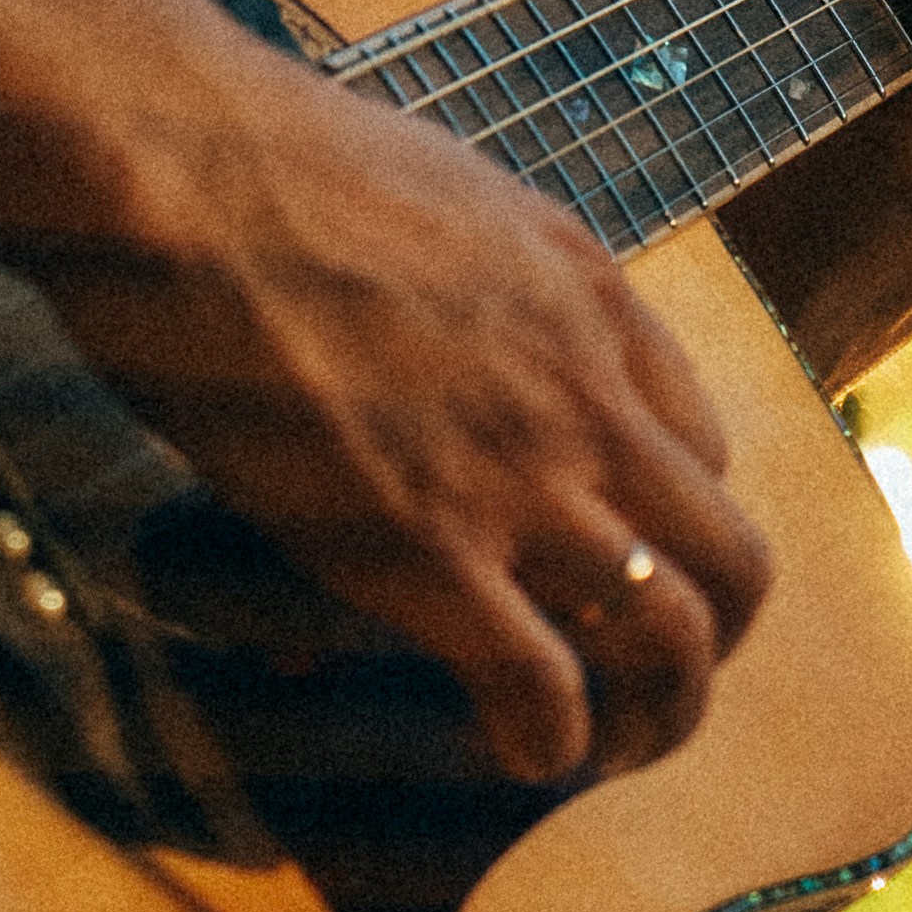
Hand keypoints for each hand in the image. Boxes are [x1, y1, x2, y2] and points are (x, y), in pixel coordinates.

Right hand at [0, 0, 773, 795]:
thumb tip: (440, 321)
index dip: (674, 528)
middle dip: (711, 644)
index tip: (624, 563)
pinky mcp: (426, 546)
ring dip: (656, 719)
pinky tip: (513, 752)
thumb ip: (478, 277)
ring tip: (611, 752)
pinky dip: (546, 743)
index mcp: (590, 296)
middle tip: (653, 687)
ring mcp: (516, 474)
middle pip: (731, 561)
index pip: (706, 451)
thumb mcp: (438, 196)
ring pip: (669, 639)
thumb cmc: (264, 159)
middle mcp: (586, 391)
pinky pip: (543, 687)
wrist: (180, 164)